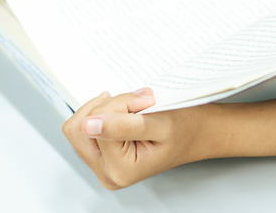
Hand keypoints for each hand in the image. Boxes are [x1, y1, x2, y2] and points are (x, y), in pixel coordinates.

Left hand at [63, 89, 211, 189]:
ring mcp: (102, 166)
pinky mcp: (100, 156)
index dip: (118, 105)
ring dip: (103, 109)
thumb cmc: (184, 130)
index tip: (143, 102)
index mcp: (120, 170)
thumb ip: (122, 125)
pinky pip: (84, 129)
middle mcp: (108, 173)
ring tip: (130, 108)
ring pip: (77, 127)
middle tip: (134, 104)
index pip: (94, 125)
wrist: (198, 134)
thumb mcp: (158, 124)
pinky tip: (121, 113)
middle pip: (78, 129)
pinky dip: (101, 114)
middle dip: (106, 107)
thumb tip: (89, 125)